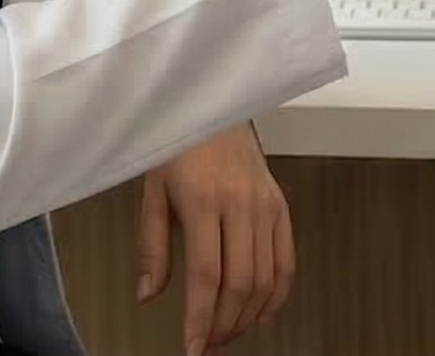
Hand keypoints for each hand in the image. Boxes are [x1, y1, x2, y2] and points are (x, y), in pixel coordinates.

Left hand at [137, 125, 293, 355]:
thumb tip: (147, 297)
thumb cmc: (178, 144)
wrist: (213, 104)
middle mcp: (241, 203)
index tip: (191, 348)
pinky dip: (277, 296)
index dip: (200, 319)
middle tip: (207, 345)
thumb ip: (152, 248)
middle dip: (224, 325)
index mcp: (204, 199)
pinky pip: (287, 262)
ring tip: (226, 333)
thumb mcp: (153, 192)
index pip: (207, 275)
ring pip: (266, 278)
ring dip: (247, 317)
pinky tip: (259, 313)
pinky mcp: (281, 206)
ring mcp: (266, 205)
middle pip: (241, 283)